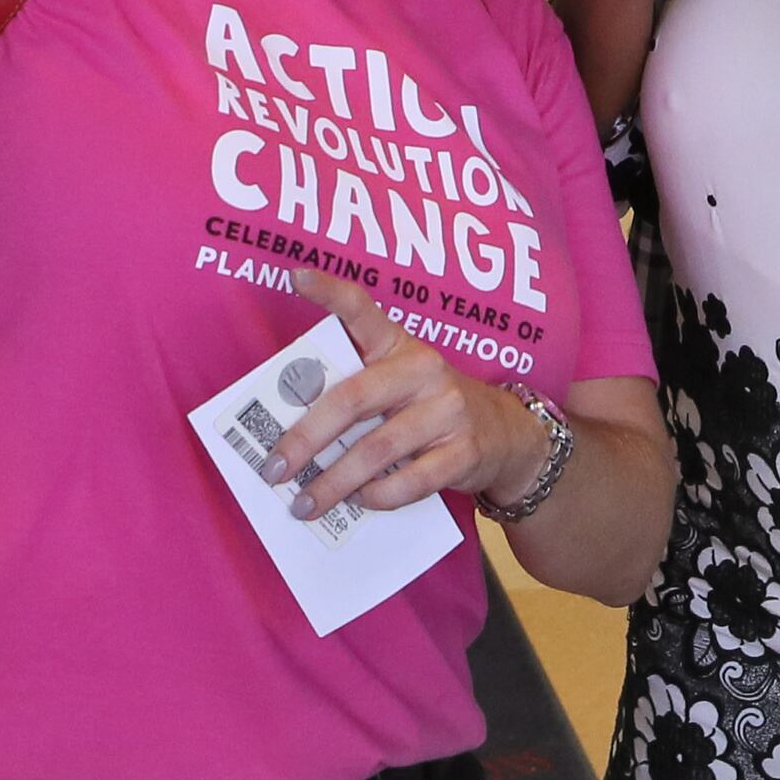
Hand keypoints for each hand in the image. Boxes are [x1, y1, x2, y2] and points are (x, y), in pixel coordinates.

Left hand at [259, 266, 549, 520]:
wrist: (505, 435)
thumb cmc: (428, 408)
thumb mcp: (398, 383)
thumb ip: (355, 393)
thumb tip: (290, 437)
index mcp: (399, 345)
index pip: (363, 311)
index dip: (330, 292)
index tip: (295, 275)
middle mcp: (424, 369)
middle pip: (353, 399)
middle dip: (305, 438)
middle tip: (273, 470)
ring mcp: (448, 410)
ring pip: (377, 449)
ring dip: (334, 483)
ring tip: (304, 505)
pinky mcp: (464, 451)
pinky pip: (410, 481)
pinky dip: (377, 497)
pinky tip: (358, 504)